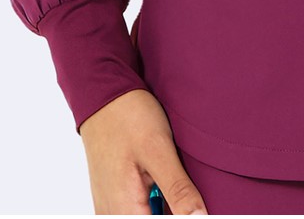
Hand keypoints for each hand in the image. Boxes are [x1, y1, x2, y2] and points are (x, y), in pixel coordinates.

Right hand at [79, 88, 207, 214]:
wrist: (103, 97)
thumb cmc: (128, 117)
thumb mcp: (159, 149)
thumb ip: (178, 189)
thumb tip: (200, 217)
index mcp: (124, 209)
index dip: (182, 215)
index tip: (196, 206)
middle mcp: (111, 214)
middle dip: (173, 208)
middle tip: (184, 188)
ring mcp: (109, 208)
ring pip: (145, 214)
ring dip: (165, 205)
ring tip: (168, 180)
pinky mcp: (111, 199)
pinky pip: (136, 210)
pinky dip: (154, 201)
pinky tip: (160, 183)